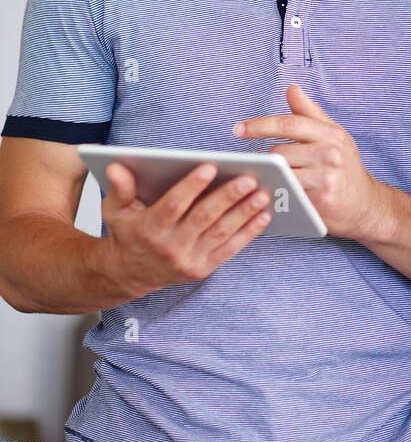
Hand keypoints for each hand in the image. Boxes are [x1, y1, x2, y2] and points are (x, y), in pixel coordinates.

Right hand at [101, 161, 271, 297]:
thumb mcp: (115, 211)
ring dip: (244, 213)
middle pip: (203, 218)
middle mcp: (170, 247)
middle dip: (228, 197)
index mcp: (149, 228)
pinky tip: (263, 215)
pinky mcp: (202, 270)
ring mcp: (188, 261)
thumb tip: (116, 166)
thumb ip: (120, 188)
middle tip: (249, 178)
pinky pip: (229, 249)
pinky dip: (248, 233)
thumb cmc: (128, 234)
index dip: (192, 186)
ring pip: (221, 233)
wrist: (130, 275)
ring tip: (262, 194)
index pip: (173, 205)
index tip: (210, 167)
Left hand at [232, 83, 384, 239]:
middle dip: (266, 159)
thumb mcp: (333, 136)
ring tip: (266, 180)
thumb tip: (291, 88)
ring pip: (282, 171)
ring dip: (270, 175)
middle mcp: (330, 151)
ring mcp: (327, 174)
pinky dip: (277, 192)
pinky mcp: (323, 197)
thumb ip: (310, 113)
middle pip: (280, 150)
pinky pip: (289, 192)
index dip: (260, 125)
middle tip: (257, 166)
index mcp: (330, 132)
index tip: (238, 129)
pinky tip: (272, 194)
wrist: (367, 206)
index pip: (289, 123)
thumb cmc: (346, 170)